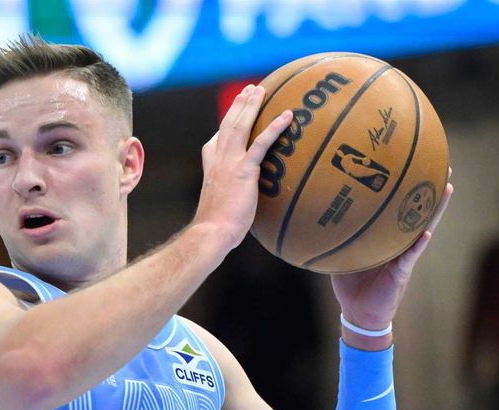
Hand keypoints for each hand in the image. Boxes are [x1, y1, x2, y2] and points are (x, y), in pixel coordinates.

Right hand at [194, 84, 292, 249]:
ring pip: (241, 126)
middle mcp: (218, 158)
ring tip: (261, 89)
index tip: (235, 112)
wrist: (212, 231)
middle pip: (229, 124)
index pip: (218, 139)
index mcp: (211, 165)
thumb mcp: (222, 203)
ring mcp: (229, 162)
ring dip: (251, 105)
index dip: (228, 123)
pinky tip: (287, 115)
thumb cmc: (218, 225)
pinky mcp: (243, 170)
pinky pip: (261, 143)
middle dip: (239, 104)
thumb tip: (245, 200)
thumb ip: (233, 193)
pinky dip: (274, 127)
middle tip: (251, 89)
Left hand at [332, 176, 453, 330]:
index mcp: (385, 236)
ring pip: (423, 227)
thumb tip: (313, 215)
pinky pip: (412, 255)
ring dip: (435, 209)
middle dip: (431, 188)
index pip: (397, 207)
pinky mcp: (402, 271)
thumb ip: (333, 236)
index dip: (406, 187)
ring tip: (446, 187)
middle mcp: (399, 242)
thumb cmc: (350, 283)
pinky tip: (427, 231)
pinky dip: (418, 244)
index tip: (413, 162)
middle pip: (418, 210)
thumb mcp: (339, 254)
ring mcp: (405, 255)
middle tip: (442, 164)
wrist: (359, 312)